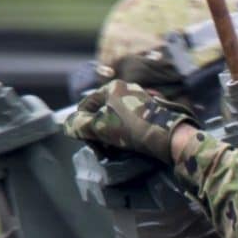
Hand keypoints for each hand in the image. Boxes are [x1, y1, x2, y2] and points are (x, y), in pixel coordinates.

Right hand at [64, 78, 194, 165]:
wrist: (169, 136)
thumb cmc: (130, 129)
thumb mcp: (99, 127)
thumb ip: (79, 125)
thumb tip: (68, 125)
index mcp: (112, 87)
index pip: (86, 104)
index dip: (81, 123)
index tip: (86, 140)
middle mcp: (127, 89)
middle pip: (102, 112)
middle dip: (98, 131)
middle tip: (101, 148)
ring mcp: (142, 100)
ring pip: (117, 119)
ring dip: (111, 135)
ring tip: (113, 149)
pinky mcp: (154, 112)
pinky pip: (132, 122)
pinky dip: (125, 134)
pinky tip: (127, 146)